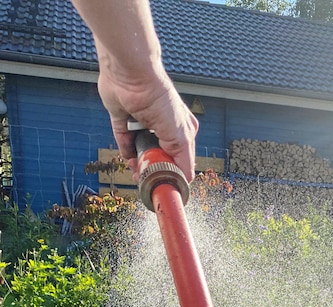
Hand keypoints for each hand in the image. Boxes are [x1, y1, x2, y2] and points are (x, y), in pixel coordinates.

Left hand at [97, 61, 198, 182]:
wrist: (131, 75)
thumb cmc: (160, 98)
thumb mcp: (180, 136)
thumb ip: (184, 161)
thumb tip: (186, 180)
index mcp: (183, 131)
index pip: (181, 162)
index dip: (173, 174)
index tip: (165, 183)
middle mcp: (165, 129)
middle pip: (160, 160)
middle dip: (154, 171)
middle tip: (148, 177)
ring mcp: (144, 126)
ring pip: (142, 154)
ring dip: (139, 164)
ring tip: (137, 168)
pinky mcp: (125, 122)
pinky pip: (125, 143)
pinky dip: (126, 151)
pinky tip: (129, 155)